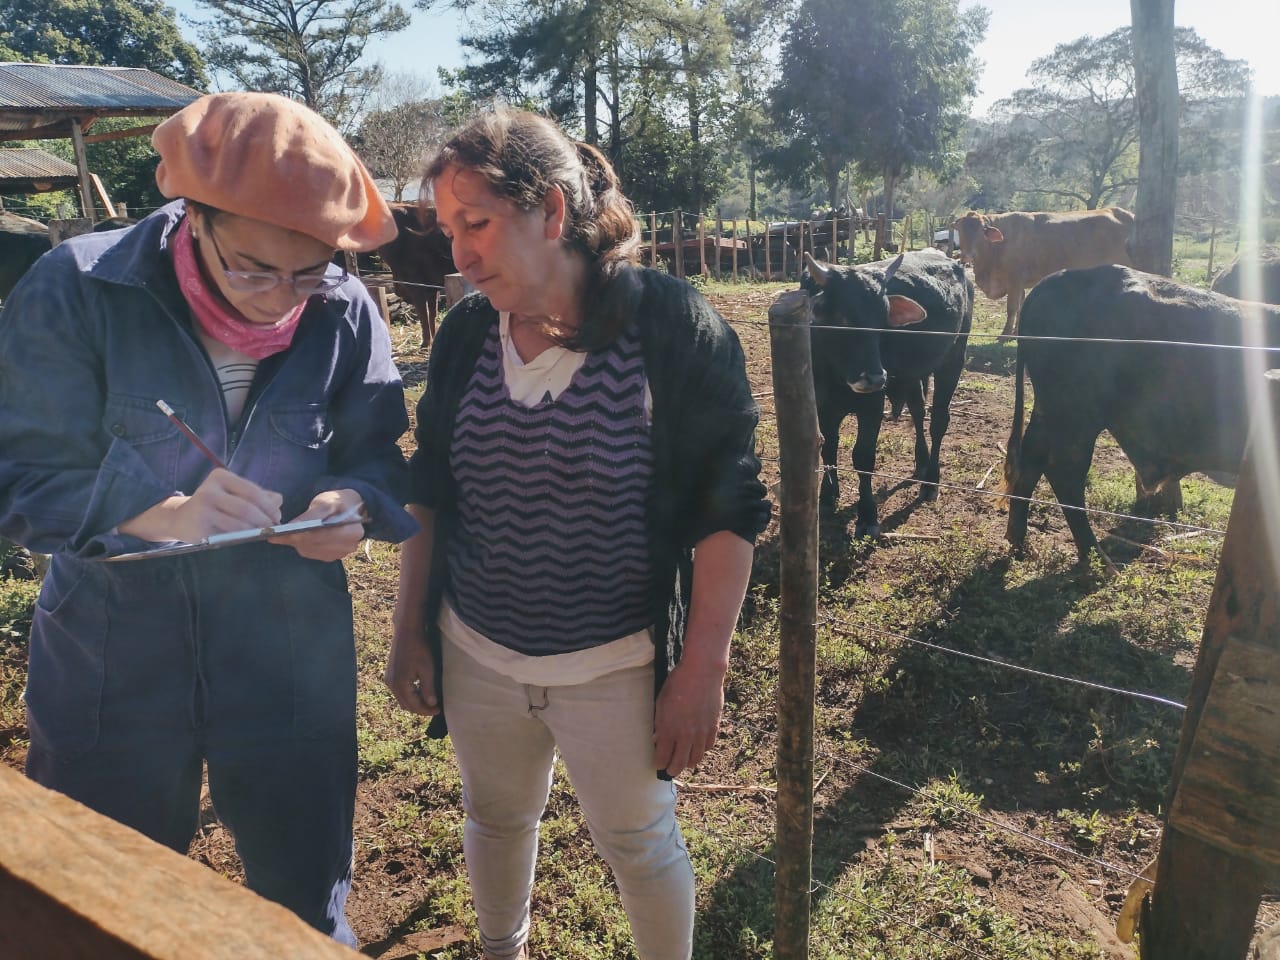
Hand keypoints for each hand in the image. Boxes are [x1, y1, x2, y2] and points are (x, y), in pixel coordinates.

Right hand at [119, 468, 281, 542]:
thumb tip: (278, 501)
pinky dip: (242, 537)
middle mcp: (209, 489)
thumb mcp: (233, 494)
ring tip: (261, 534)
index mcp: (221, 476)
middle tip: (272, 528)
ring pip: (239, 523)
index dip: (269, 506)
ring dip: (255, 531)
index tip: (278, 517)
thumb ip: (257, 495)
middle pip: (247, 507)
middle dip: (264, 520)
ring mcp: (202, 508)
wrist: (180, 518)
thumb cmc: (214, 505)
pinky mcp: (199, 526)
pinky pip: (228, 534)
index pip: (253, 491)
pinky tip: (246, 538)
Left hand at [268, 488, 365, 560]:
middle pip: (314, 545)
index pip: (322, 535)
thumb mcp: (327, 502)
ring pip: (309, 550)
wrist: (348, 510)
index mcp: (353, 531)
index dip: (301, 533)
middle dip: (294, 538)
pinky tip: (298, 537)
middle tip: (274, 534)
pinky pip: (310, 553)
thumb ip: (311, 515)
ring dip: (296, 542)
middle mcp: (348, 546)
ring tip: (286, 533)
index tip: (282, 531)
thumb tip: (292, 527)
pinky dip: (301, 545)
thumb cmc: (338, 502)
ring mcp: (339, 554)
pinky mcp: (330, 557)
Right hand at [384, 624, 439, 716]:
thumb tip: (431, 704)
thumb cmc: (419, 648)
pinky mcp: (390, 674)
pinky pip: (399, 691)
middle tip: (434, 707)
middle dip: (420, 709)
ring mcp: (389, 680)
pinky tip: (419, 690)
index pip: (414, 706)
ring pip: (402, 699)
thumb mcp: (427, 669)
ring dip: (414, 702)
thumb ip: (428, 688)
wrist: (407, 631)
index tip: (439, 710)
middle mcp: (391, 685)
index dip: (427, 711)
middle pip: (406, 705)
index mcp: (400, 685)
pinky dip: (409, 695)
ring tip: (429, 700)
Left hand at [652, 654, 726, 777]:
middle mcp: (686, 735)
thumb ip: (660, 723)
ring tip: (683, 762)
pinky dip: (701, 751)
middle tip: (669, 771)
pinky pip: (708, 747)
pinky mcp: (714, 727)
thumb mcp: (661, 702)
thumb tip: (657, 738)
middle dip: (672, 770)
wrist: (702, 673)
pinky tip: (697, 748)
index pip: (662, 758)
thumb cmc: (677, 684)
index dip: (659, 763)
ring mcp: (701, 733)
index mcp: (669, 729)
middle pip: (679, 764)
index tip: (657, 763)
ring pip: (695, 759)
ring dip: (687, 763)